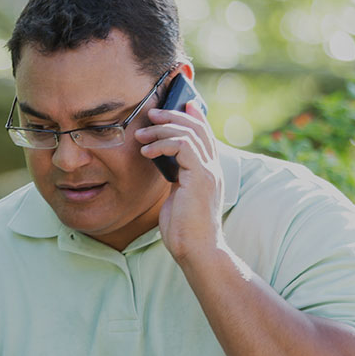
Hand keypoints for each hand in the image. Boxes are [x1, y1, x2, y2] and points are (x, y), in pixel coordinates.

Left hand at [135, 100, 225, 263]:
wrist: (196, 250)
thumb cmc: (184, 229)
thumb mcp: (177, 197)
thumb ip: (176, 178)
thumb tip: (163, 164)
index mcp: (208, 171)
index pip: (204, 134)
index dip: (192, 116)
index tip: (176, 105)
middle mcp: (213, 167)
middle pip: (197, 127)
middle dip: (173, 115)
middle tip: (151, 113)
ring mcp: (209, 171)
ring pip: (189, 133)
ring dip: (162, 129)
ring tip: (141, 135)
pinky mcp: (201, 177)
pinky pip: (183, 146)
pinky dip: (162, 144)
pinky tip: (147, 151)